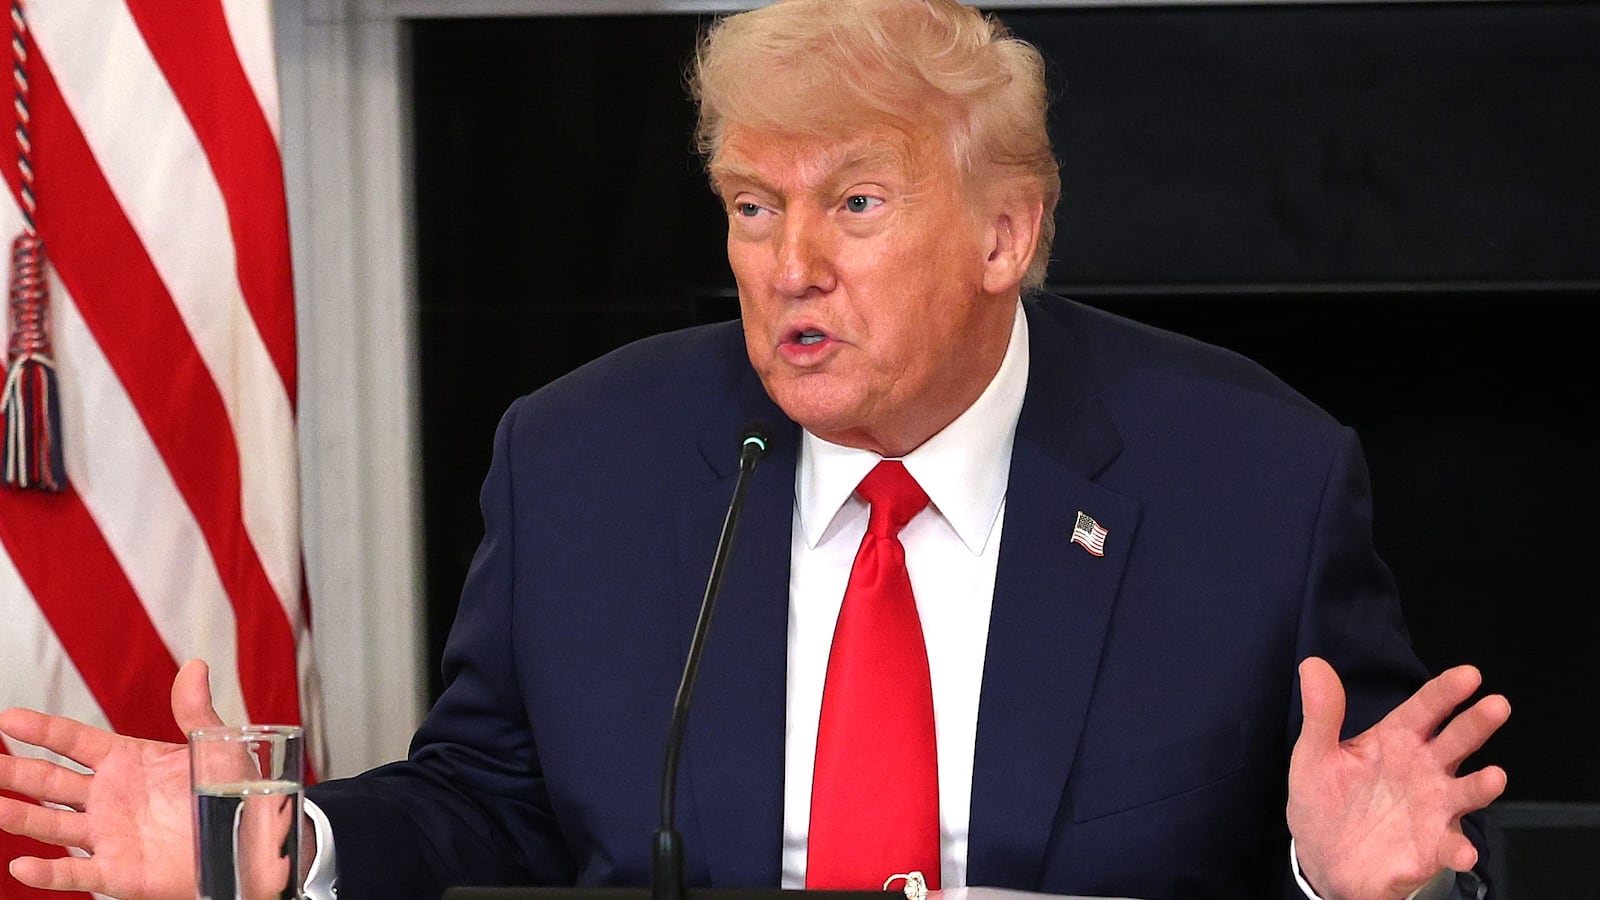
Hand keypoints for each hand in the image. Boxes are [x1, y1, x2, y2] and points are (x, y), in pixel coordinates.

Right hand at [0, 658, 224, 898]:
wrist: (252, 844)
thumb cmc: (235, 794)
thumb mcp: (217, 747)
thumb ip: (196, 711)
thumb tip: (195, 665)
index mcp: (129, 761)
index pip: (75, 741)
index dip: (42, 729)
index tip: (8, 717)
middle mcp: (111, 796)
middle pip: (50, 781)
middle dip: (16, 771)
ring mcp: (110, 834)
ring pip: (52, 824)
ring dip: (18, 815)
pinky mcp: (119, 871)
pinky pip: (76, 873)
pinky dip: (48, 872)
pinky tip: (21, 865)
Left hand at [1287, 656, 1510, 899]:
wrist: (1324, 858)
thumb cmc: (1325, 797)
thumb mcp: (1315, 755)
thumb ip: (1322, 713)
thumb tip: (1313, 663)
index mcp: (1396, 740)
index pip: (1425, 708)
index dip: (1446, 691)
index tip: (1469, 674)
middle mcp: (1424, 769)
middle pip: (1456, 741)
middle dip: (1476, 723)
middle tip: (1497, 705)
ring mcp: (1434, 807)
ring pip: (1466, 791)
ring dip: (1481, 785)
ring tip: (1495, 777)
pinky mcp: (1433, 847)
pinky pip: (1451, 846)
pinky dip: (1459, 849)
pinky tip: (1463, 852)